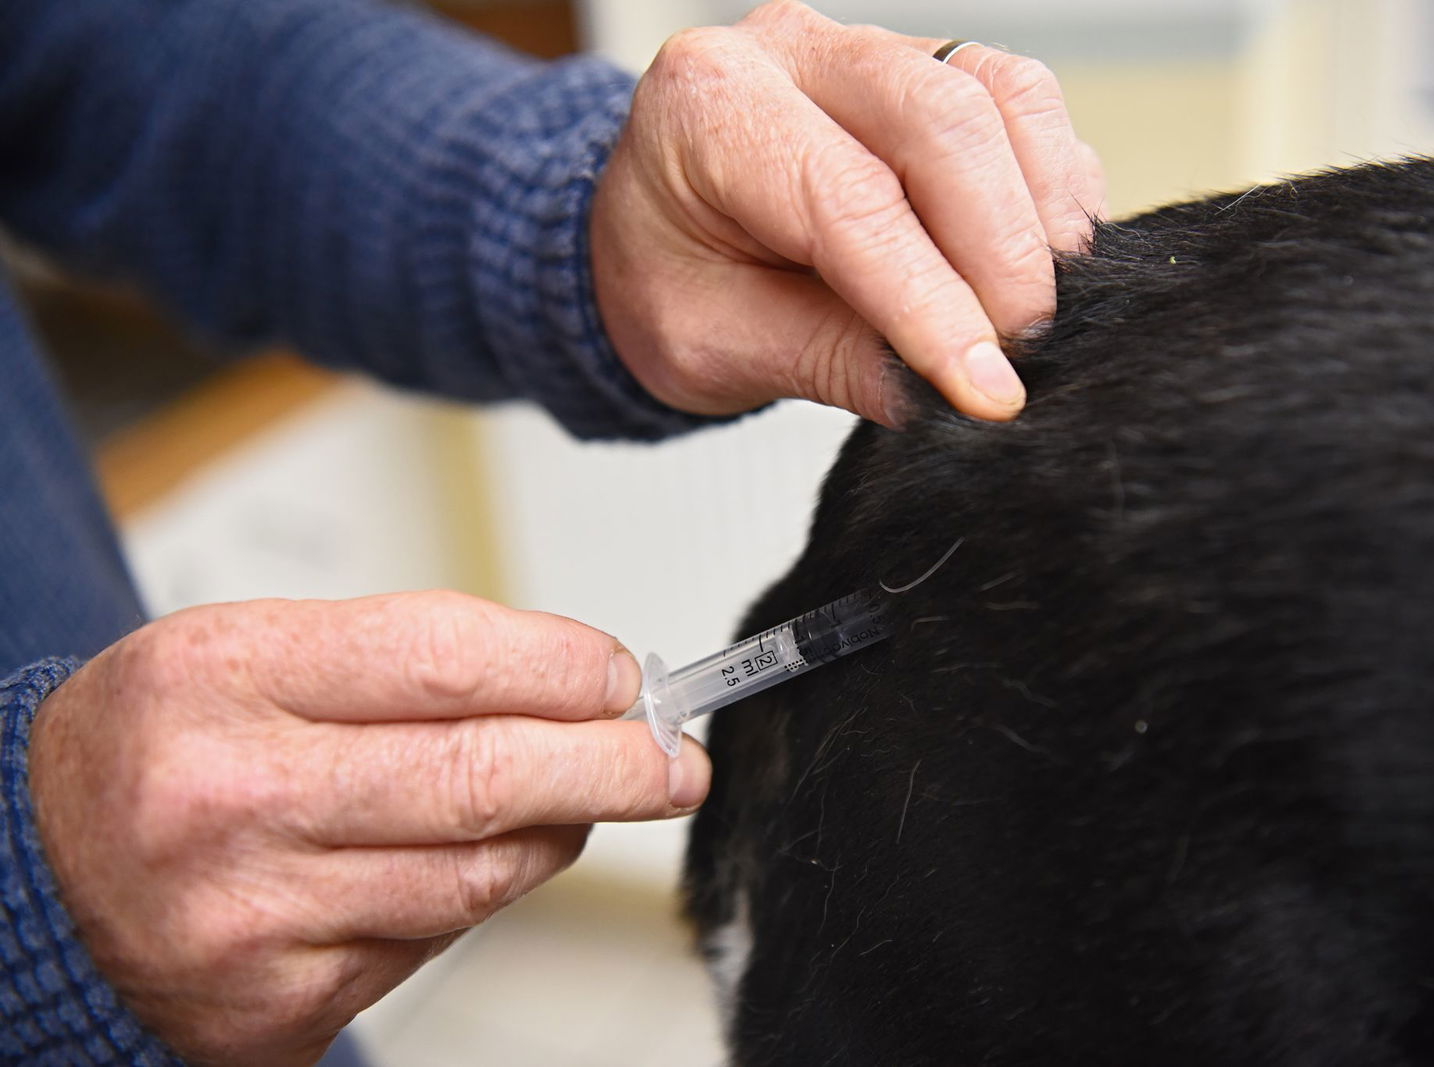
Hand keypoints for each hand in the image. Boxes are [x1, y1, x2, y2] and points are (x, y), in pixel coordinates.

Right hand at [28, 592, 707, 1065]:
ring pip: (476, 875)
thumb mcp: (251, 654)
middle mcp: (233, 799)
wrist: (37, 876)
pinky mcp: (276, 1002)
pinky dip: (479, 894)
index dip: (563, 667)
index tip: (620, 675)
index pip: (444, 659)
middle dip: (612, 765)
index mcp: (226, 677)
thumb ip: (406, 664)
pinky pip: (431, 941)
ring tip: (585, 799)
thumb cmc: (162, 747)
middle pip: (480, 776)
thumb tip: (575, 687)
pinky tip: (476, 860)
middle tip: (677, 759)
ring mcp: (254, 916)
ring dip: (557, 832)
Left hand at [591, 0, 1103, 426]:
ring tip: (1039, 314)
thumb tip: (945, 396)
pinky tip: (1043, 263)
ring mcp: (871, 47)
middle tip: (1024, 353)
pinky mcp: (932, 66)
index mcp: (710, 106)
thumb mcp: (717, 346)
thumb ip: (831, 362)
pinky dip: (1050, 188)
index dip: (931, 300)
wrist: (659, 237)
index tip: (987, 385)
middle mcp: (794, 52)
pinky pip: (1023, 103)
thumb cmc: (671, 279)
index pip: (849, 200)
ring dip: (1041, 213)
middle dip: (1003, 252)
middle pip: (943, 121)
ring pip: (1000, 96)